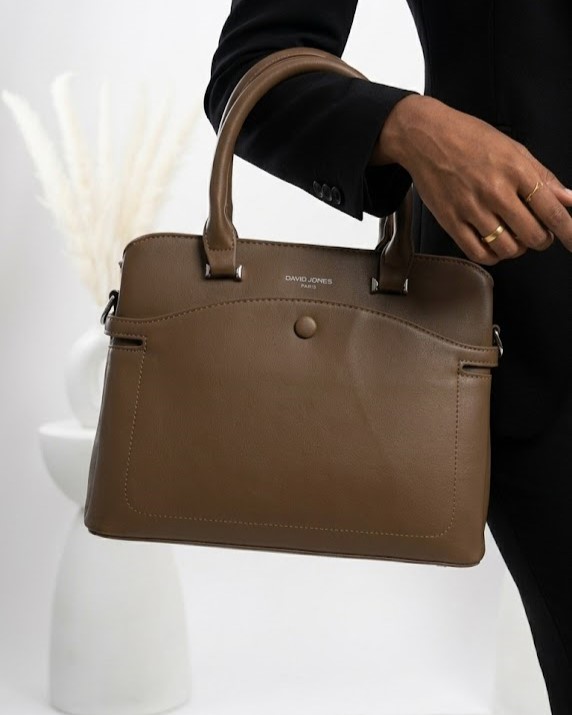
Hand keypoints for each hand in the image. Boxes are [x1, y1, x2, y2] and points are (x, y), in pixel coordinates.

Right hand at [371, 94, 571, 264]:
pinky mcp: (451, 221)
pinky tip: (494, 245)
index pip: (551, 210)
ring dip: (517, 248)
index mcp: (515, 170)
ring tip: (514, 237)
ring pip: (507, 248)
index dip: (568, 231)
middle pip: (532, 234)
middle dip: (542, 239)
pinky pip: (478, 253)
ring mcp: (471, 208)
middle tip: (538, 233)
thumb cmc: (468, 138)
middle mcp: (495, 190)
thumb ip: (543, 176)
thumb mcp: (513, 149)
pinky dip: (493, 256)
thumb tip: (569, 198)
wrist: (425, 137)